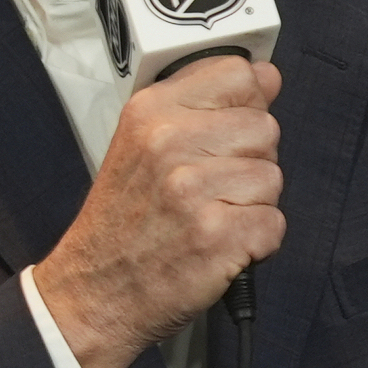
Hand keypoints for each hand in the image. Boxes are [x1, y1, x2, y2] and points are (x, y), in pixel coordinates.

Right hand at [35, 52, 284, 367]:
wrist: (93, 293)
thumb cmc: (122, 225)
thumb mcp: (142, 146)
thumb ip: (204, 107)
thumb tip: (265, 75)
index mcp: (149, 112)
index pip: (238, 74)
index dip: (244, 106)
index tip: (224, 134)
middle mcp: (167, 144)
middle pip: (265, 128)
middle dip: (250, 162)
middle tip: (210, 190)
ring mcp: (191, 191)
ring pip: (273, 178)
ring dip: (253, 205)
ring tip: (210, 218)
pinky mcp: (215, 236)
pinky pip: (274, 224)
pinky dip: (256, 243)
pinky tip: (220, 246)